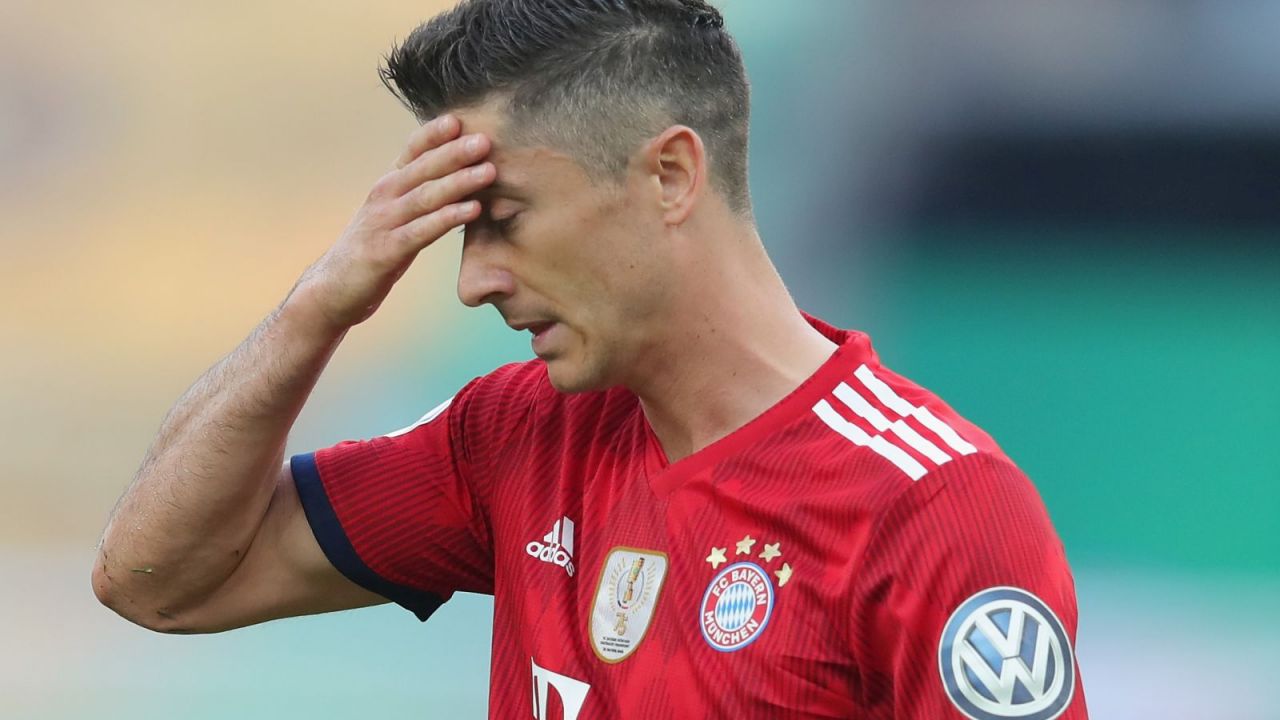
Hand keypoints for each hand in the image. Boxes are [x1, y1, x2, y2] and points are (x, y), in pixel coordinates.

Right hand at [289, 114, 494, 330]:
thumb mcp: (394, 217)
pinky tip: (473, 210)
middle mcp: (384, 197)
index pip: (411, 152)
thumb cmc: (371, 251)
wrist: (330, 290)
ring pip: (425, 196)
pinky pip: (422, 231)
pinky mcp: (386, 250)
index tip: (459, 119)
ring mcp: (384, 223)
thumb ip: (418, 196)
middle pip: (423, 168)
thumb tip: (457, 179)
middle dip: (455, 152)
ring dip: (459, 182)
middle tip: (485, 140)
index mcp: (388, 187)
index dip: (433, 134)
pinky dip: (448, 218)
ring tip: (489, 171)